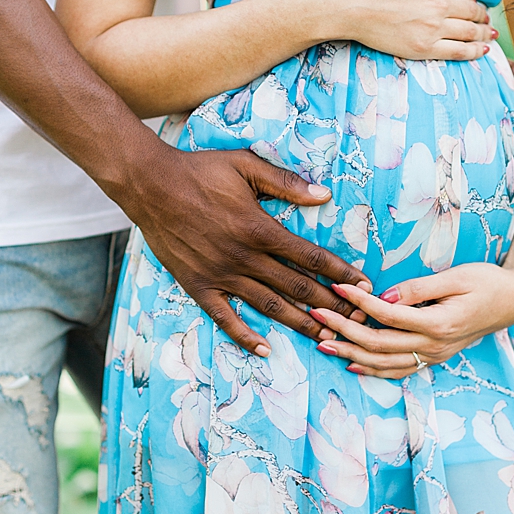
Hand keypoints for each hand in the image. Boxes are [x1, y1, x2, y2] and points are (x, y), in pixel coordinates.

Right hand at [129, 147, 370, 356]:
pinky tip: (263, 348)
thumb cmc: (199, 171)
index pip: (310, 256)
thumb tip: (324, 195)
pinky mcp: (198, 285)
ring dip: (300, 323)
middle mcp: (244, 257)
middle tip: (356, 318)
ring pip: (268, 306)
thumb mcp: (245, 165)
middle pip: (296, 287)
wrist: (150, 186)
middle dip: (331, 304)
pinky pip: (224, 316)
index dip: (339, 271)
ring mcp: (221, 274)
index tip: (363, 285)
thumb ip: (285, 182)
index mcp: (259, 229)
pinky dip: (244, 335)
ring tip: (326, 337)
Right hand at [303, 0, 494, 60]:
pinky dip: (474, 51)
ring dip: (482, 33)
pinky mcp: (423, 47)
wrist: (343, 2)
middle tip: (484, 19)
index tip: (473, 2)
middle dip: (480, 15)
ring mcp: (433, 26)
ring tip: (487, 34)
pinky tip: (482, 50)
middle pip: (471, 10)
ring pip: (469, 31)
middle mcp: (439, 2)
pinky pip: (459, 51)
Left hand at [310, 265, 513, 378]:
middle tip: (316, 314)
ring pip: (385, 363)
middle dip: (344, 330)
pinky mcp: (434, 356)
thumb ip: (420, 288)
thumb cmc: (487, 281)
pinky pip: (399, 370)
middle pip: (379, 344)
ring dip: (351, 354)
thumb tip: (385, 298)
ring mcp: (434, 355)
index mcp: (439, 323)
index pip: (388, 315)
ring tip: (322, 341)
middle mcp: (435, 345)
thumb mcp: (458, 276)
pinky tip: (352, 363)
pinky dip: (373, 370)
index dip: (359, 302)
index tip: (336, 288)